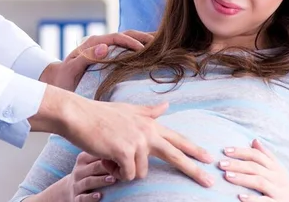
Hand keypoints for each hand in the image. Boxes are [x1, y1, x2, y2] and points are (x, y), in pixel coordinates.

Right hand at [34, 87, 214, 184]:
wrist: (78, 115)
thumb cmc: (100, 115)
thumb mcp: (127, 110)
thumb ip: (148, 112)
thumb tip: (167, 106)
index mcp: (148, 123)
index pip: (176, 137)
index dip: (193, 149)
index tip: (209, 158)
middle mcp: (147, 131)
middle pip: (175, 154)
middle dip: (193, 170)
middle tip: (210, 182)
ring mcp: (137, 141)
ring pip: (141, 173)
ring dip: (125, 171)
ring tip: (111, 156)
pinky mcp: (125, 151)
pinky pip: (127, 175)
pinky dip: (116, 173)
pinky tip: (107, 160)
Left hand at [39, 30, 153, 91]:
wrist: (56, 82)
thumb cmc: (63, 79)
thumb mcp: (71, 69)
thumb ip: (87, 57)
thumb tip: (105, 47)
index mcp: (93, 43)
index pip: (117, 37)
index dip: (130, 41)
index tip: (142, 48)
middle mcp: (101, 43)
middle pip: (126, 34)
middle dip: (142, 36)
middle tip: (160, 42)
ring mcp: (105, 49)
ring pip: (128, 40)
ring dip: (143, 41)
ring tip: (162, 44)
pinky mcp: (108, 56)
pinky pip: (126, 50)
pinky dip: (139, 48)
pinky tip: (151, 53)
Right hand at [64, 152, 115, 201]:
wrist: (70, 189)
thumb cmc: (87, 173)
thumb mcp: (90, 163)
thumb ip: (101, 157)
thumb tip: (121, 151)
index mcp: (82, 160)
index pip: (94, 155)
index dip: (106, 155)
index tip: (119, 153)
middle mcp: (78, 171)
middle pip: (93, 168)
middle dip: (106, 167)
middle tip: (119, 167)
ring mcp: (76, 185)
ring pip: (88, 182)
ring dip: (101, 180)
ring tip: (113, 179)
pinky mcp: (76, 198)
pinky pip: (82, 198)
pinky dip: (90, 197)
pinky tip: (99, 196)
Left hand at [218, 139, 288, 200]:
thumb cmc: (283, 186)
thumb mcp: (278, 170)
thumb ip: (266, 155)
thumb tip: (254, 140)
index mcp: (275, 167)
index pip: (256, 155)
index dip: (241, 151)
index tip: (225, 150)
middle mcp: (276, 177)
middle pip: (255, 167)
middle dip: (237, 164)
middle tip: (221, 163)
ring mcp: (278, 191)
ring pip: (259, 182)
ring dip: (242, 178)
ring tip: (227, 176)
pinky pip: (265, 201)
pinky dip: (253, 199)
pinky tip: (240, 197)